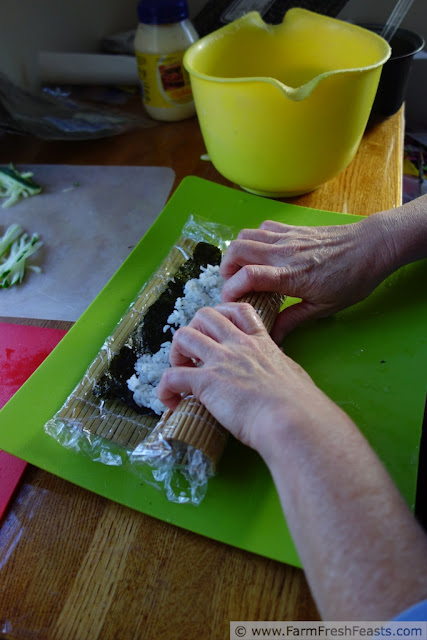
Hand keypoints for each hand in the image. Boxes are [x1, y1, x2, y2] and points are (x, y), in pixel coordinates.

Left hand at [157, 302, 349, 464]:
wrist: (292, 420)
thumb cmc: (301, 406)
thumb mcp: (294, 375)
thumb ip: (281, 369)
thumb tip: (281, 375)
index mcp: (261, 342)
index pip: (238, 312)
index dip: (220, 316)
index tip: (216, 334)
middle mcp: (239, 345)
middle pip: (204, 315)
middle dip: (193, 331)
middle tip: (194, 355)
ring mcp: (221, 360)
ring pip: (183, 336)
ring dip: (175, 354)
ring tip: (180, 374)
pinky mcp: (206, 381)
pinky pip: (171, 376)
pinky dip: (164, 389)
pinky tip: (170, 402)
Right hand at [220, 217, 395, 341]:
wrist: (372, 247)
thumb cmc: (353, 279)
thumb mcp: (324, 307)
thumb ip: (293, 320)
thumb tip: (273, 336)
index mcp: (291, 276)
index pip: (248, 276)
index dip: (230, 289)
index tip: (228, 302)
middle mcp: (284, 253)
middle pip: (238, 250)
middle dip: (225, 269)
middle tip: (232, 285)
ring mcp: (287, 238)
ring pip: (246, 236)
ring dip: (236, 252)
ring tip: (241, 269)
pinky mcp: (293, 229)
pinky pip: (262, 228)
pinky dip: (253, 239)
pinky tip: (261, 254)